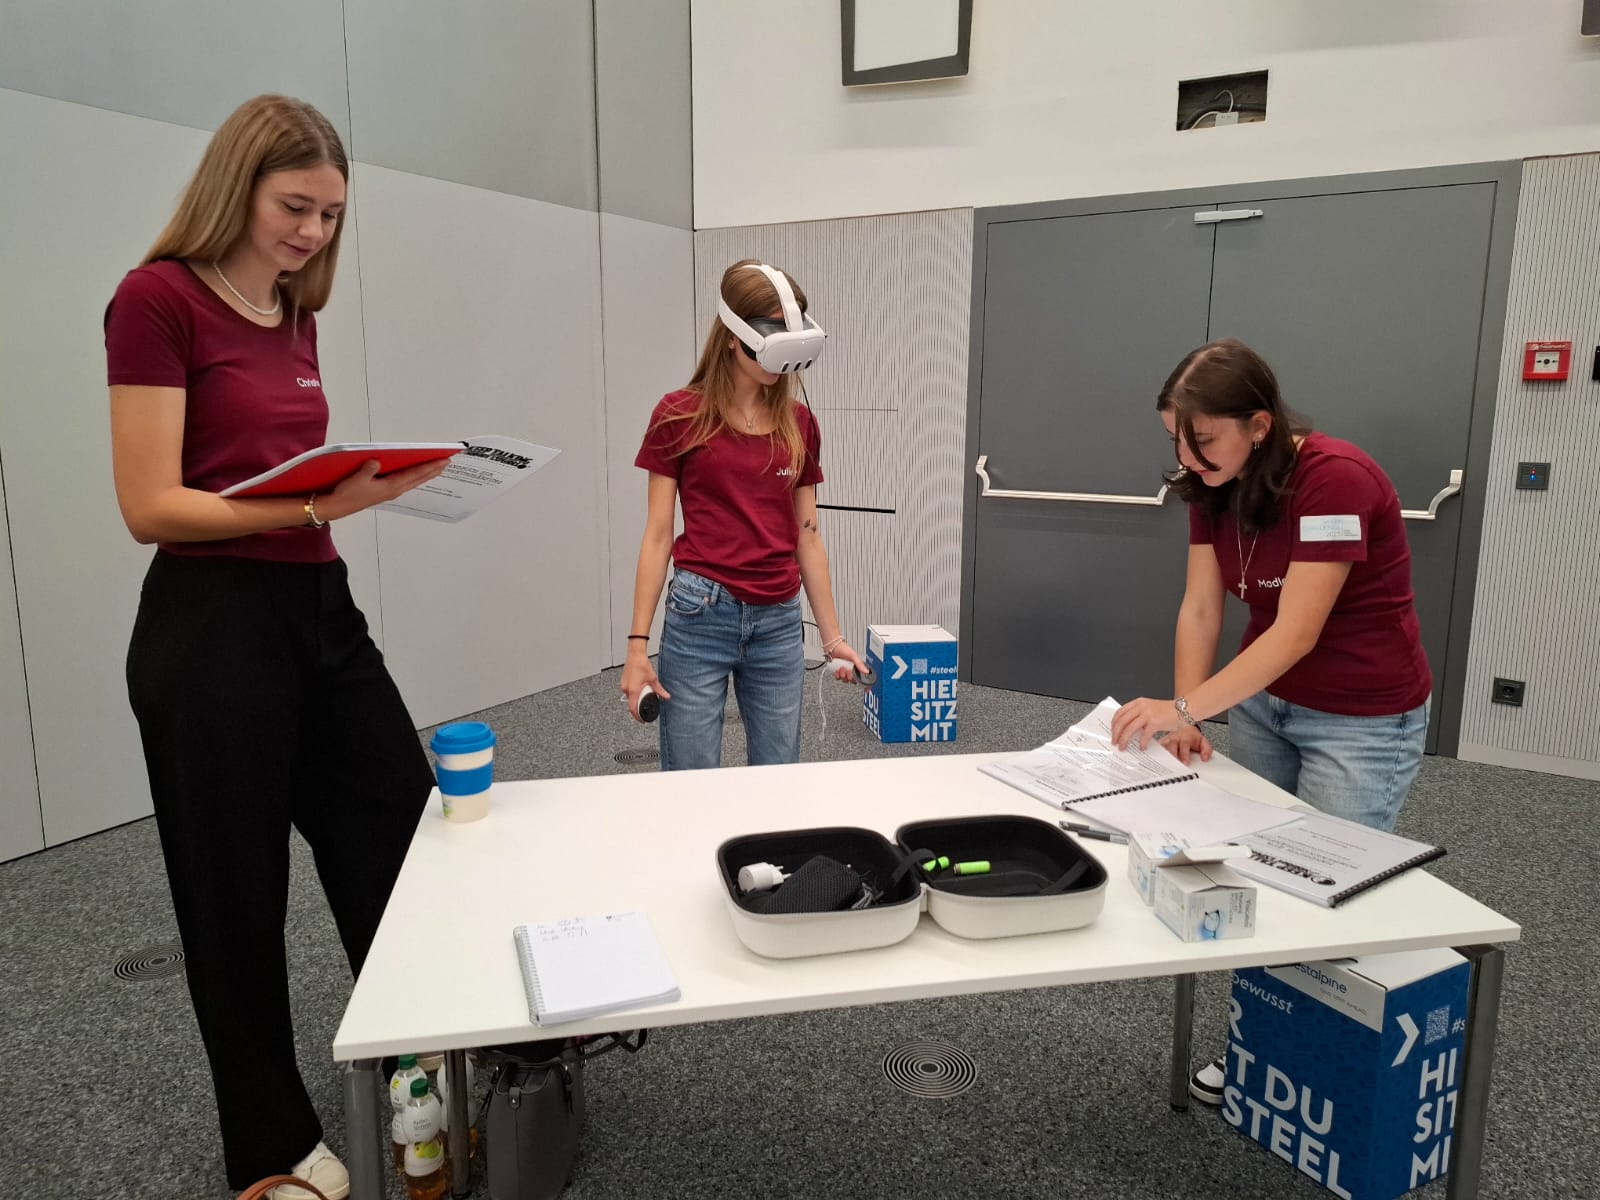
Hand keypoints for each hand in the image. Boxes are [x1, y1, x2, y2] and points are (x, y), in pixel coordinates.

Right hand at [320, 457, 452, 520]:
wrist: (337, 507)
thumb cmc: (347, 493)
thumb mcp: (358, 478)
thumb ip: (369, 469)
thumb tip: (377, 461)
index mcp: (391, 486)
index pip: (415, 474)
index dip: (430, 467)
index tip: (443, 461)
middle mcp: (394, 490)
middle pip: (418, 478)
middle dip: (433, 470)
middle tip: (446, 462)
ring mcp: (390, 492)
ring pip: (413, 482)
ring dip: (425, 475)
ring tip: (436, 468)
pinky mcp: (384, 493)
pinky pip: (405, 483)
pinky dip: (414, 478)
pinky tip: (416, 476)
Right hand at [620, 650, 669, 720]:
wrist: (635, 655)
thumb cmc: (641, 665)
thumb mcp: (653, 679)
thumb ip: (660, 690)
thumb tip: (666, 697)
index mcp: (633, 691)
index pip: (632, 709)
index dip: (637, 717)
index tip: (641, 720)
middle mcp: (626, 689)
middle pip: (631, 704)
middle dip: (638, 707)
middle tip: (645, 707)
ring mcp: (624, 685)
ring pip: (630, 697)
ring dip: (636, 699)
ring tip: (644, 695)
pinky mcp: (624, 682)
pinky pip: (628, 691)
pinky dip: (634, 693)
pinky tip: (640, 688)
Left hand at [826, 640, 867, 680]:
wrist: (832, 648)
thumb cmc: (843, 648)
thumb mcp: (853, 656)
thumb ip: (860, 664)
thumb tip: (867, 671)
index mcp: (855, 665)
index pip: (858, 676)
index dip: (857, 678)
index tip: (854, 676)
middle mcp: (849, 669)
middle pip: (851, 679)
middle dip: (849, 676)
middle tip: (847, 671)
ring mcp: (843, 670)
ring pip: (844, 679)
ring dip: (842, 675)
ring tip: (841, 668)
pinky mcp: (836, 671)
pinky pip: (838, 677)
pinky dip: (837, 675)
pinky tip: (837, 670)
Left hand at [1111, 697, 1182, 750]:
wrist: (1185, 708)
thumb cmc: (1169, 711)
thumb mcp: (1150, 709)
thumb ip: (1139, 716)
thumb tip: (1128, 729)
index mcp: (1138, 702)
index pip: (1120, 712)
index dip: (1114, 723)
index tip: (1112, 732)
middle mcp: (1141, 706)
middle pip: (1122, 721)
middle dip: (1116, 733)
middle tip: (1115, 742)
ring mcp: (1148, 714)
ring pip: (1129, 728)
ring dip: (1124, 739)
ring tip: (1123, 747)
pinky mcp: (1156, 722)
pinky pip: (1144, 735)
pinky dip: (1142, 742)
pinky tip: (1142, 747)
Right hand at [1157, 724, 1213, 764]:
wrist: (1185, 728)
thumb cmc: (1193, 738)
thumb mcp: (1203, 742)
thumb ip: (1206, 750)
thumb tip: (1205, 758)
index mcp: (1186, 737)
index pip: (1185, 745)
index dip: (1185, 754)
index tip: (1186, 762)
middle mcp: (1176, 738)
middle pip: (1171, 745)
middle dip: (1172, 755)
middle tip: (1174, 764)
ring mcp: (1167, 739)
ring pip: (1163, 746)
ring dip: (1163, 755)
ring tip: (1163, 763)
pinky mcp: (1161, 742)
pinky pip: (1157, 747)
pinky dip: (1156, 752)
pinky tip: (1155, 758)